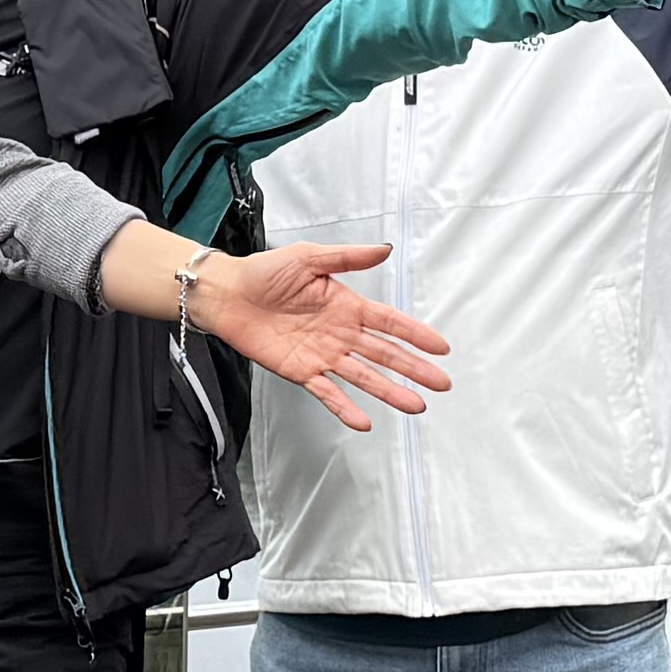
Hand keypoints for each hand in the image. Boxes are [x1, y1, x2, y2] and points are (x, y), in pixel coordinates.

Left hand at [189, 242, 454, 436]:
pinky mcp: (301, 371)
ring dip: (389, 391)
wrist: (228, 294)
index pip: (390, 323)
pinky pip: (327, 392)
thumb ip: (347, 258)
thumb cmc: (265, 272)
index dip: (416, 335)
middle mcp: (340, 333)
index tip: (441, 348)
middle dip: (414, 368)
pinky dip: (345, 407)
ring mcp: (323, 355)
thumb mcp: (310, 257)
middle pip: (385, 354)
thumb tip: (385, 249)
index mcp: (347, 305)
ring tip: (416, 405)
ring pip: (364, 376)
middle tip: (441, 383)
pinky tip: (365, 422)